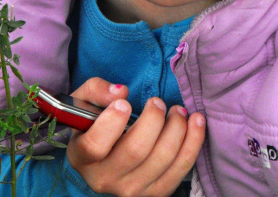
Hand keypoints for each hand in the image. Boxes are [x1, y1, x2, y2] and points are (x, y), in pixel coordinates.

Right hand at [66, 77, 205, 196]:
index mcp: (82, 157)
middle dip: (153, 120)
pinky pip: (181, 170)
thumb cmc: (93, 123)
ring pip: (162, 159)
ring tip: (177, 110)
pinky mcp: (155, 193)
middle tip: (157, 102)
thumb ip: (96, 91)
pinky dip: (193, 143)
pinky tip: (196, 122)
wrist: (103, 155)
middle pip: (136, 151)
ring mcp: (131, 190)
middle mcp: (104, 179)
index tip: (124, 103)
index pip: (95, 147)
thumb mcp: (83, 102)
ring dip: (177, 128)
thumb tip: (121, 92)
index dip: (112, 123)